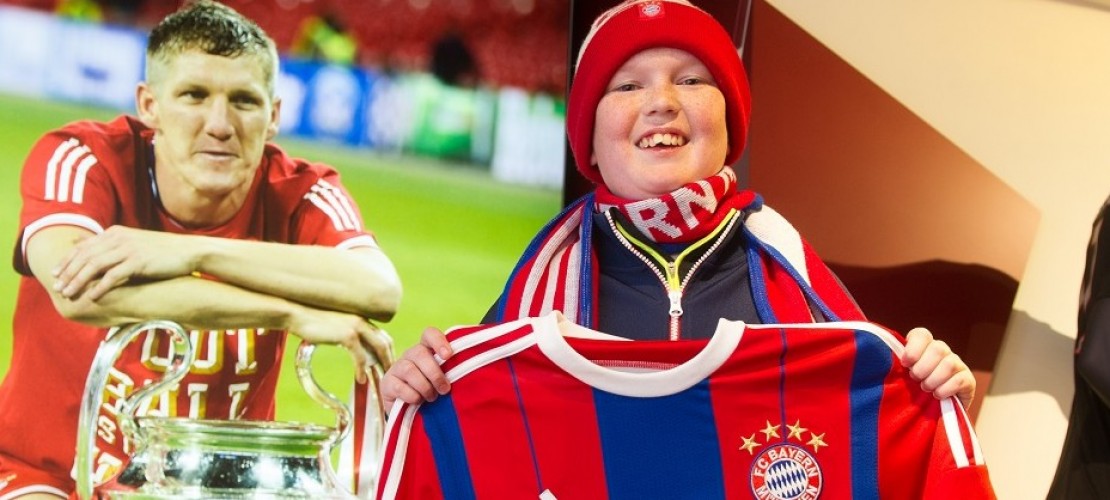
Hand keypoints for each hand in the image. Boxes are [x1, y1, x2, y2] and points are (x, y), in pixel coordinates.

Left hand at [52, 226, 199, 300]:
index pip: (83, 246)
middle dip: (68, 273)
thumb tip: (96, 257)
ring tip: (69, 294)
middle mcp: (119, 238)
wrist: (189, 251)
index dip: (66, 261)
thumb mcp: (135, 244)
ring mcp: (128, 249)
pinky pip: (113, 275)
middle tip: (58, 288)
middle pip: (85, 256)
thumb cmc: (163, 251)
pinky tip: (93, 297)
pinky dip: (100, 287)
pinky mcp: (138, 261)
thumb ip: (115, 247)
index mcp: (115, 232)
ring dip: (79, 281)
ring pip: (94, 266)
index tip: (55, 274)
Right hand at [288, 308, 392, 383]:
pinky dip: (362, 369)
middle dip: (390, 360)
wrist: (296, 314)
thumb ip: (347, 335)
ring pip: (379, 348)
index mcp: (360, 318)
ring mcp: (356, 326)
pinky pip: (360, 356)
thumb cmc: (311, 322)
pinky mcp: (347, 335)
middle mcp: (362, 321)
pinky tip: (360, 379)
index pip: (382, 336)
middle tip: (390, 376)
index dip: (388, 352)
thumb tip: (353, 350)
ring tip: (382, 380)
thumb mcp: (335, 327)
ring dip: (382, 365)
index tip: (387, 366)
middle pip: (385, 342)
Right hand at [380, 327, 453, 408]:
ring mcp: (397, 368)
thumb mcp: (445, 381)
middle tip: (445, 389)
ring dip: (424, 386)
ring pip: (409, 370)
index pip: (429, 334)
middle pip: (419, 352)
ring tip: (432, 398)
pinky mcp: (387, 384)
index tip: (448, 356)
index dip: (438, 341)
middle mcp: (410, 355)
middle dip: (435, 373)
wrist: (411, 413)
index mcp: (427, 350)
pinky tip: (417, 402)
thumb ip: (454, 373)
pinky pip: (399, 386)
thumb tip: (474, 373)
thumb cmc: (434, 393)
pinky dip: (412, 396)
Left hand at [901, 327, 974, 407]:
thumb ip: (893, 364)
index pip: (922, 335)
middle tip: (915, 379)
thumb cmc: (909, 391)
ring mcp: (957, 364)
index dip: (914, 348)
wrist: (928, 414)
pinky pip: (960, 380)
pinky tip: (938, 396)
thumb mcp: (899, 376)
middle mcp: (942, 352)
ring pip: (949, 364)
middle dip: (923, 367)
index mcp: (923, 347)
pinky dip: (946, 389)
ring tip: (926, 388)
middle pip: (938, 348)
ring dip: (934, 379)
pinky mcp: (968, 380)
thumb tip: (879, 358)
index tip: (905, 363)